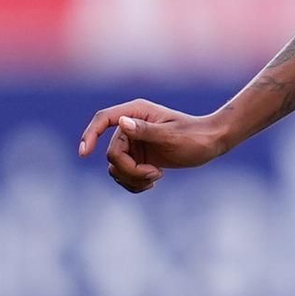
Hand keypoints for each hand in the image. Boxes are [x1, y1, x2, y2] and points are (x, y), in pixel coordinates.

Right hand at [78, 99, 225, 194]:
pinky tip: (152, 183)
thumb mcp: (171, 135)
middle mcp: (131, 126)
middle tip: (155, 175)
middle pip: (111, 153)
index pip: (103, 120)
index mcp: (136, 112)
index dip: (90, 135)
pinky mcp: (138, 156)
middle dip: (130, 170)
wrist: (211, 143)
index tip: (84, 153)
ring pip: (115, 167)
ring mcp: (133, 142)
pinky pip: (123, 174)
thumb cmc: (195, 136)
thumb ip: (145, 130)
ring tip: (156, 178)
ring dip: (132, 179)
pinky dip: (134, 183)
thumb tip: (122, 123)